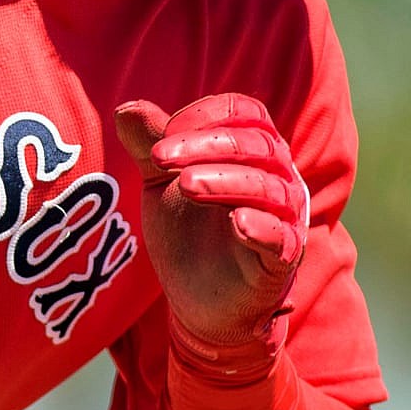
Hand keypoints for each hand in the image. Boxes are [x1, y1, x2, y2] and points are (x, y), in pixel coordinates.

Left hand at [112, 93, 308, 358]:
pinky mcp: (281, 261)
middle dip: (204, 144)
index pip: (242, 111)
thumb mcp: (161, 183)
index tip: (161, 138)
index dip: (202, 115)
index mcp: (252, 150)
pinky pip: (282, 239)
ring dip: (225, 180)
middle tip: (159, 158)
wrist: (195, 301)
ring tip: (185, 184)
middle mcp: (277, 177)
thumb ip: (149, 145)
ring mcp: (284, 219)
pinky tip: (238, 223)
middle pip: (255, 143)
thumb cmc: (187, 232)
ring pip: (268, 186)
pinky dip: (262, 227)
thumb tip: (126, 108)